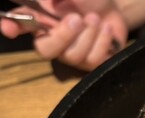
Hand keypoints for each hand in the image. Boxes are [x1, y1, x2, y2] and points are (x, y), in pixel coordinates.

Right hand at [0, 0, 127, 70]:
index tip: (8, 28)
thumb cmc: (86, 1)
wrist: (113, 9)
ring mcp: (73, 56)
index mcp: (41, 21)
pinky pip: (94, 60)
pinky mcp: (92, 64)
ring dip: (88, 34)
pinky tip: (106, 29)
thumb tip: (51, 2)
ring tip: (95, 18)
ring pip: (73, 56)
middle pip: (46, 50)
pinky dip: (102, 41)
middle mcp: (54, 41)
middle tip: (77, 18)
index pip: (19, 25)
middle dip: (63, 36)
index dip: (11, 27)